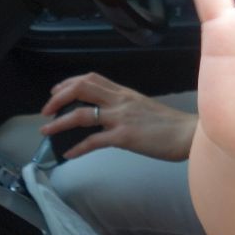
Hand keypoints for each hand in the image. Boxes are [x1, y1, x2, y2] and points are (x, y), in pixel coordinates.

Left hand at [39, 73, 196, 160]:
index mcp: (124, 93)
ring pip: (82, 114)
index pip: (91, 79)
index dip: (69, 83)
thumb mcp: (144, 107)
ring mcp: (121, 118)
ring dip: (59, 123)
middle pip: (81, 89)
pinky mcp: (124, 137)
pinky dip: (77, 149)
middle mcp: (120, 101)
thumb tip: (108, 114)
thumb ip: (125, 107)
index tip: (56, 91)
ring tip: (46, 131)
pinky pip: (93, 141)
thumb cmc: (170, 125)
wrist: (188, 134)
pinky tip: (68, 155)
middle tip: (46, 110)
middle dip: (58, 98)